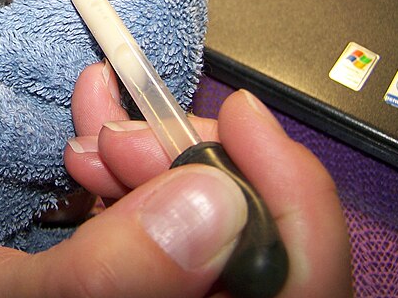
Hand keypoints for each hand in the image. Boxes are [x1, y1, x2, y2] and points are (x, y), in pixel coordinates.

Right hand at [0, 63, 350, 297]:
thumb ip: (117, 276)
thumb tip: (219, 205)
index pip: (301, 286)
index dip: (292, 199)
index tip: (242, 117)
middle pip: (256, 239)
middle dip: (198, 166)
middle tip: (127, 133)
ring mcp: (166, 290)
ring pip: (206, 211)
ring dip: (157, 153)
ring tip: (97, 129)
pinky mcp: (135, 267)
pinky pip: (158, 202)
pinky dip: (130, 155)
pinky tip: (96, 127)